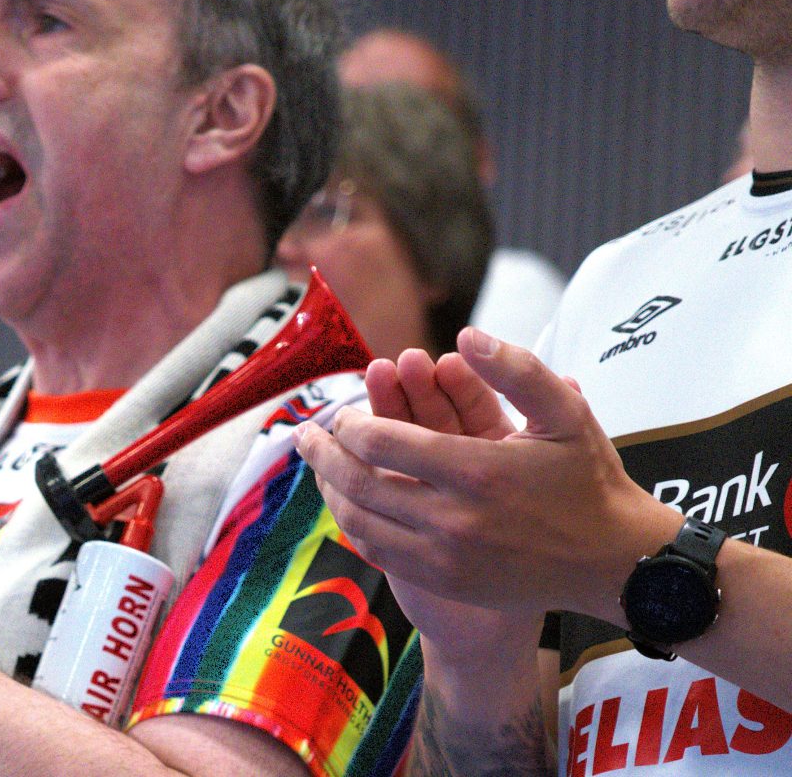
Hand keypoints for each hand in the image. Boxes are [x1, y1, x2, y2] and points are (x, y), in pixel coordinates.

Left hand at [295, 327, 675, 626]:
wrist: (613, 563)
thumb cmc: (588, 480)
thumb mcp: (565, 413)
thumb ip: (516, 370)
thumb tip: (463, 335)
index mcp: (477, 471)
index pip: (381, 443)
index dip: (350, 424)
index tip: (342, 412)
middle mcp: (453, 520)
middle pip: (358, 482)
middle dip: (323, 454)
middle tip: (306, 434)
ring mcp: (446, 559)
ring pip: (359, 522)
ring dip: (329, 490)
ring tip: (316, 465)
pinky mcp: (445, 584)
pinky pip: (379, 553)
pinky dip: (353, 525)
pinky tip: (345, 503)